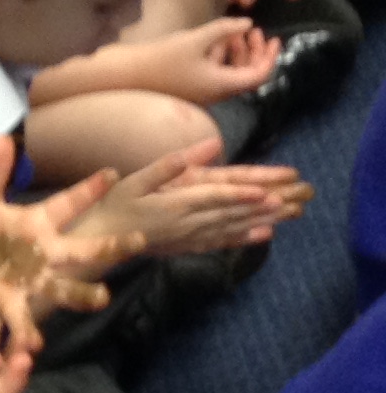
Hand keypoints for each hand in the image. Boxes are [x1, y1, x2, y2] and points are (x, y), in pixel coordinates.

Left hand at [0, 136, 143, 351]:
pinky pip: (23, 319)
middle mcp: (43, 254)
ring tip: (101, 298)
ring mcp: (31, 282)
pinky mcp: (10, 305)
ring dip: (82, 295)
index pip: (68, 203)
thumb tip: (4, 137)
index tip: (111, 173)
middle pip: (82, 250)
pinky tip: (35, 344)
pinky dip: (28, 332)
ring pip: (64, 288)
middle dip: (109, 247)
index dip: (88, 190)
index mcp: (37, 224)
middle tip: (139, 240)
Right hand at [70, 138, 312, 255]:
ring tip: (291, 213)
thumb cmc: (111, 206)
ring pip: (231, 228)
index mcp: (173, 205)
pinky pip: (219, 243)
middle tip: (297, 200)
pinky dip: (242, 239)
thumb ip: (169, 165)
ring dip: (262, 221)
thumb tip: (206, 146)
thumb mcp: (134, 180)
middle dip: (266, 207)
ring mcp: (187, 238)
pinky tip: (263, 235)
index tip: (266, 192)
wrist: (96, 242)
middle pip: (231, 214)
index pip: (213, 198)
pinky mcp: (185, 246)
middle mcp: (185, 224)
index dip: (240, 196)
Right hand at [133, 18, 280, 103]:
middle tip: (253, 31)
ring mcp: (202, 92)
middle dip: (254, 52)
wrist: (127, 75)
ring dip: (237, 53)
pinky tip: (214, 41)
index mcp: (221, 85)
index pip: (258, 75)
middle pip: (247, 76)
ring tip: (233, 32)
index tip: (273, 37)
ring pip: (231, 74)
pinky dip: (221, 58)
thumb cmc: (162, 58)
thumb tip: (247, 23)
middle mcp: (215, 93)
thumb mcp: (196, 38)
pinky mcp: (190, 88)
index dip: (269, 57)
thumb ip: (225, 29)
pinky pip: (215, 74)